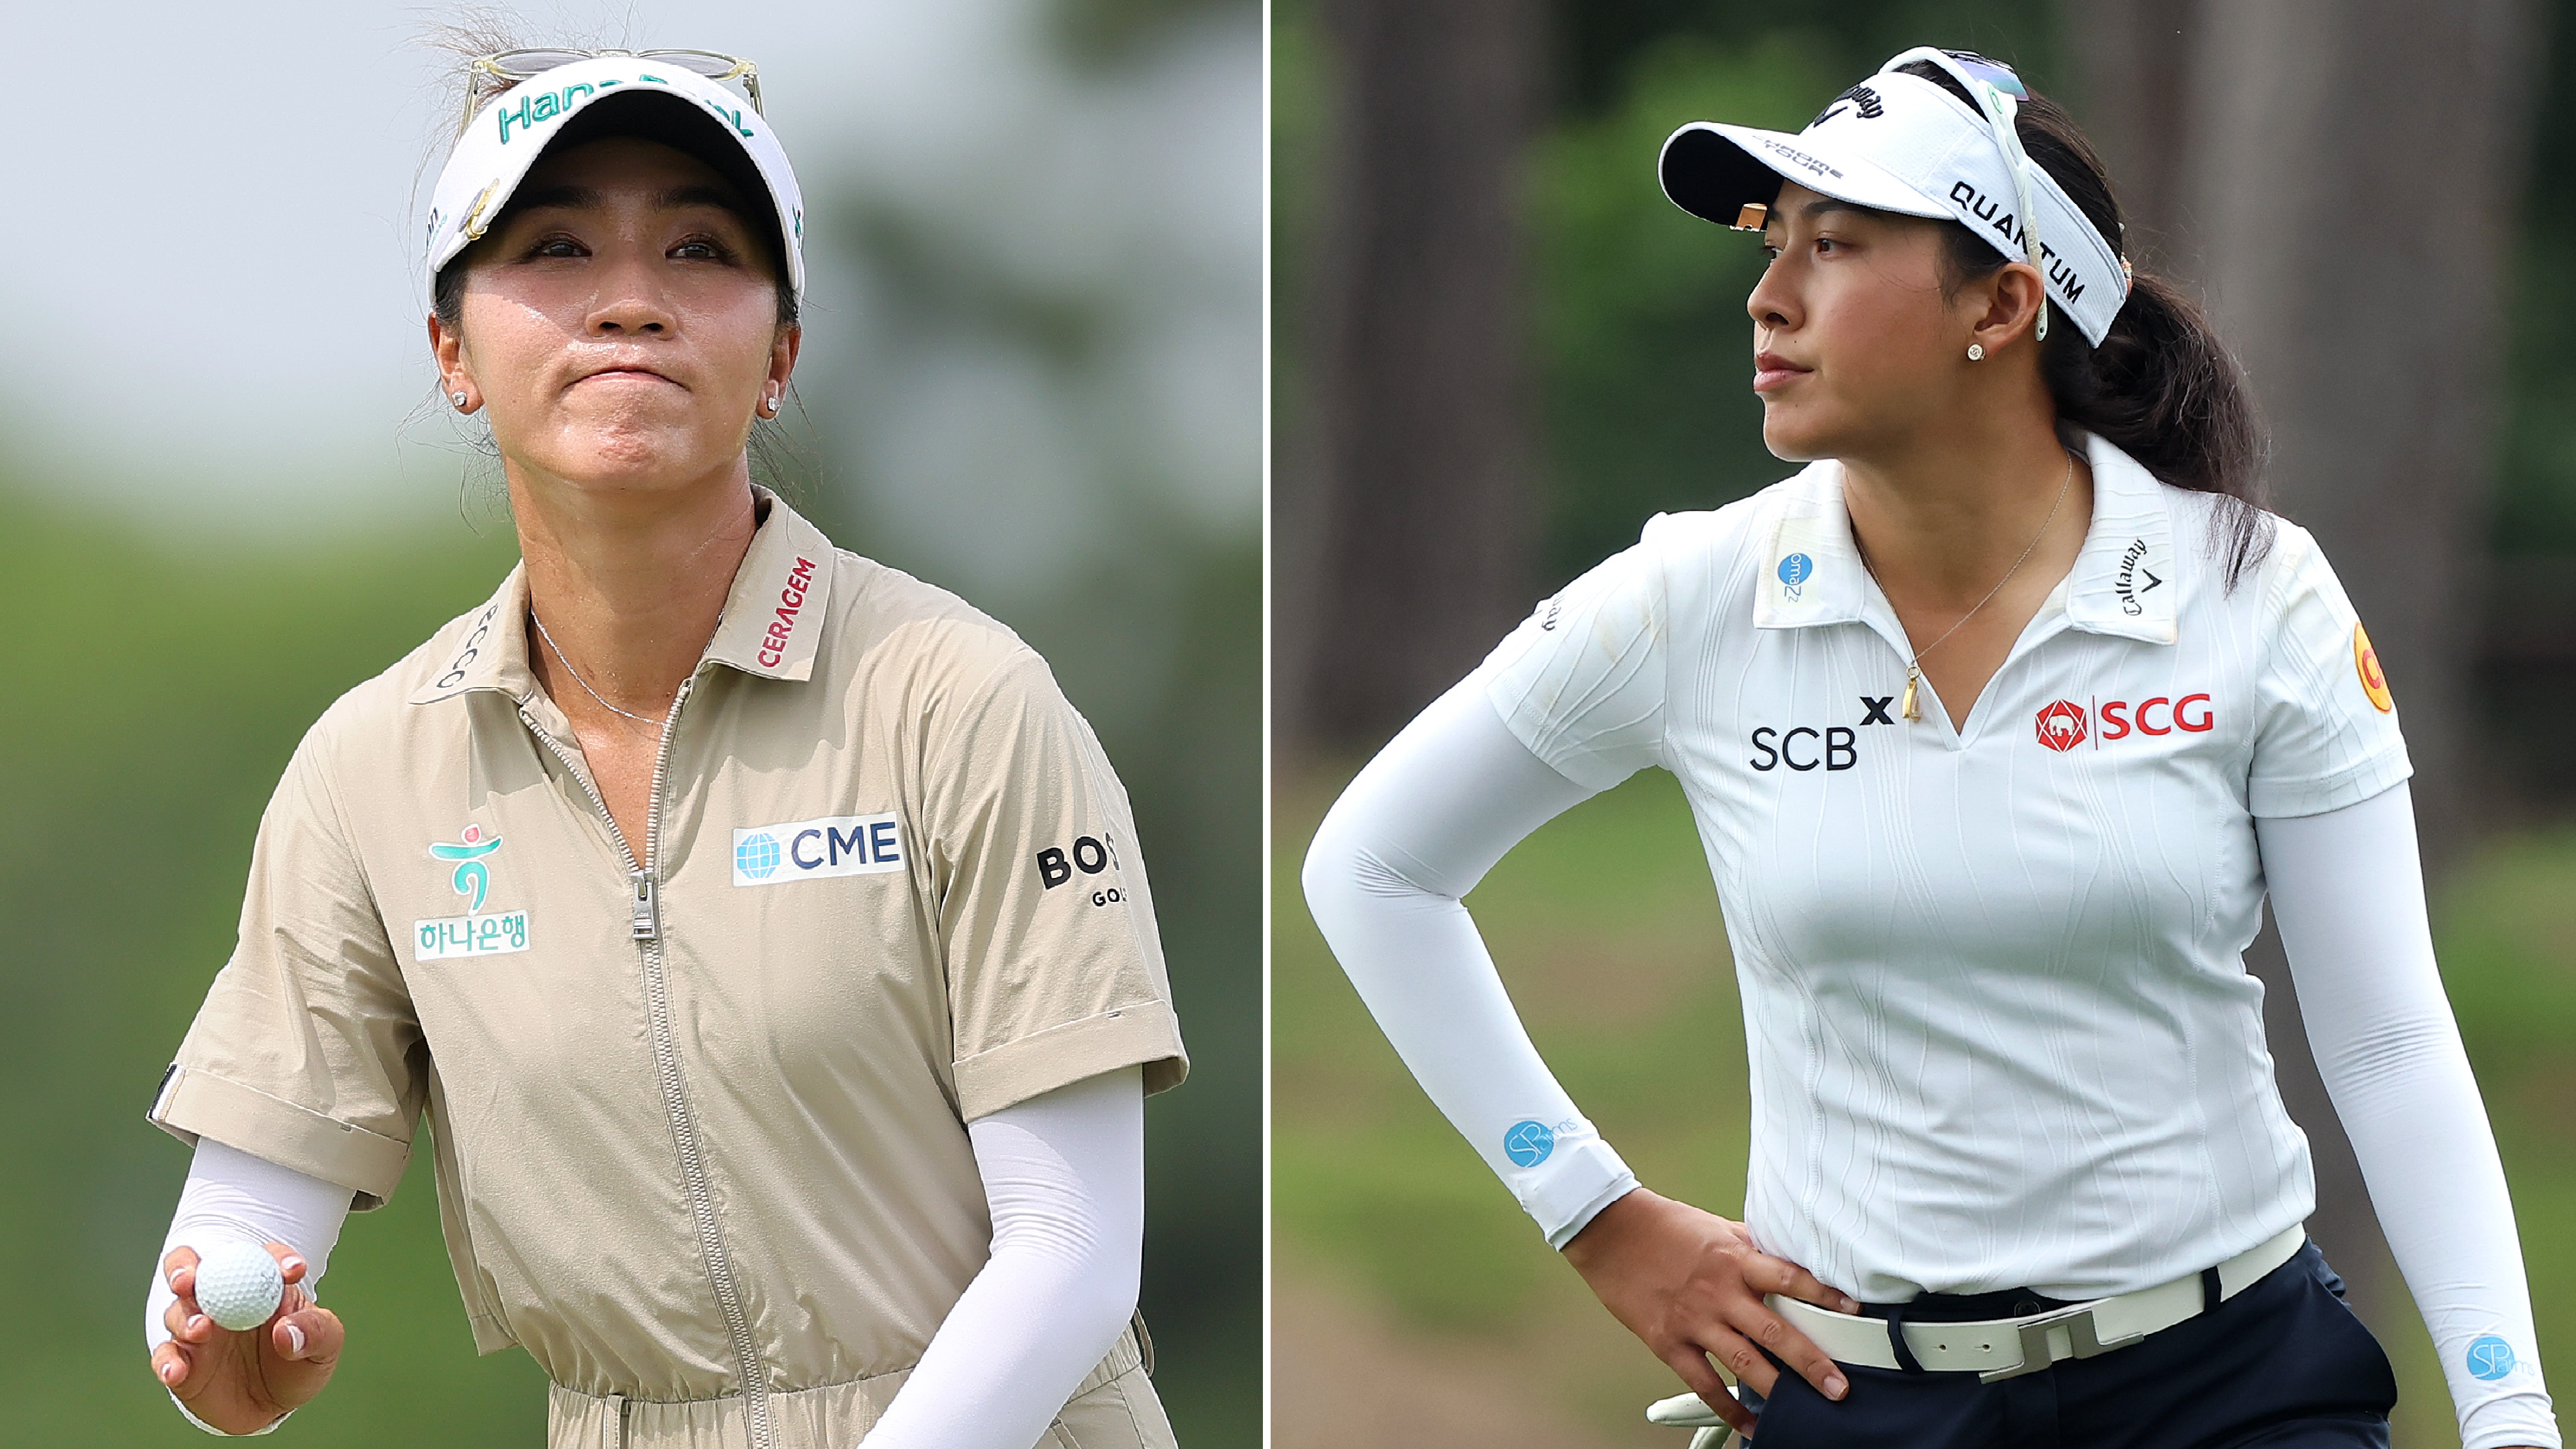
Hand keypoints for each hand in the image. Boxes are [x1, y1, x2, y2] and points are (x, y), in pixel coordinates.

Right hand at [150, 1243, 343, 1434]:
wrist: (275, 1407)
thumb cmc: (302, 1363)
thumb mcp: (324, 1346)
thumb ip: (315, 1332)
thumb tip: (285, 1331)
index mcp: (264, 1284)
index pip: (266, 1258)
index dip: (278, 1258)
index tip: (292, 1272)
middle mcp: (224, 1298)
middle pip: (196, 1270)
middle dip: (187, 1267)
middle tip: (190, 1279)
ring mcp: (198, 1329)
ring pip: (178, 1312)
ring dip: (185, 1317)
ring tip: (202, 1330)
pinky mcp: (181, 1361)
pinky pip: (166, 1357)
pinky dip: (167, 1362)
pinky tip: (177, 1371)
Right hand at [1562, 1189, 1857, 1438]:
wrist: (1611, 1232)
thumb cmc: (1666, 1226)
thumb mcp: (1716, 1228)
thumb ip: (1752, 1248)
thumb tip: (1788, 1258)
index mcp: (1734, 1259)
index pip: (1789, 1278)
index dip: (1823, 1295)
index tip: (1854, 1311)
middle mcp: (1719, 1292)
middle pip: (1773, 1332)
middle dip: (1811, 1362)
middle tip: (1840, 1387)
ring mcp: (1694, 1320)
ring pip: (1744, 1362)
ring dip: (1779, 1389)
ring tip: (1808, 1409)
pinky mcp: (1668, 1342)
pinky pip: (1704, 1383)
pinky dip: (1729, 1407)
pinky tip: (1750, 1424)